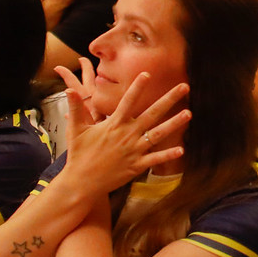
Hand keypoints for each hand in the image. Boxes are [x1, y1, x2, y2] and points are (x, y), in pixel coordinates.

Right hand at [52, 64, 190, 197]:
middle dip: (169, 99)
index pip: (128, 101)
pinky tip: (182, 149)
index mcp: (114, 124)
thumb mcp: (76, 129)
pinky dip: (167, 155)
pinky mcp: (136, 165)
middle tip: (184, 87)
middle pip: (152, 113)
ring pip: (158, 134)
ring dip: (174, 124)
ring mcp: (133, 150)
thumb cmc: (79, 154)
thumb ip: (76, 109)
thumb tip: (68, 90)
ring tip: (189, 113)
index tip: (147, 74)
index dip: (137, 87)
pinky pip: (155, 159)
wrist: (81, 182)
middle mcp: (127, 135)